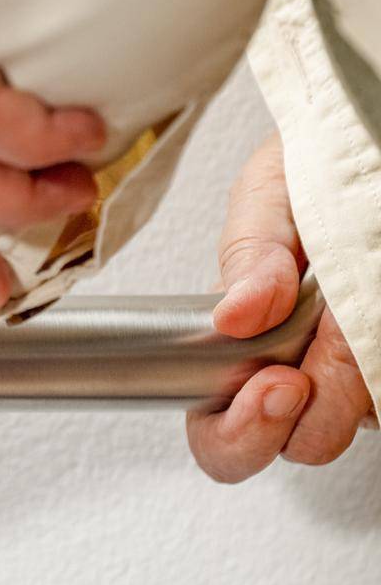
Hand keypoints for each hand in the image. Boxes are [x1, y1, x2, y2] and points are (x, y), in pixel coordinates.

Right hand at [187, 136, 375, 482]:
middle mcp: (298, 368)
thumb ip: (248, 251)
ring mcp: (359, 373)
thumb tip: (231, 315)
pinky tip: (377, 311)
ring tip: (357, 305)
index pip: (219, 432)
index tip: (275, 385)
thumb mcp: (271, 193)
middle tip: (319, 356)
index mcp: (239, 342)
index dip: (239, 430)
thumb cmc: (319, 167)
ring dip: (361, 373)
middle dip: (311, 409)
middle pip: (301, 442)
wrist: (372, 142)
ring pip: (362, 420)